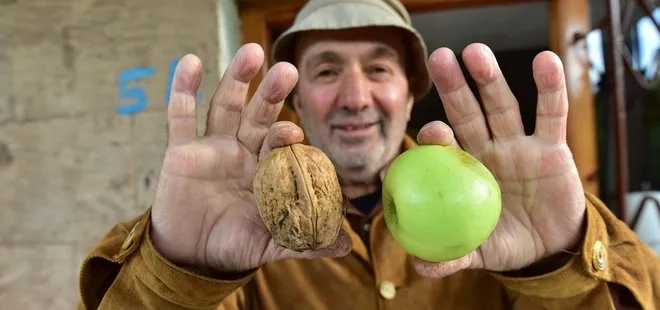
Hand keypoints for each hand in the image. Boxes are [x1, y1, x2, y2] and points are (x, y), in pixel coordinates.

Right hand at [150, 43, 351, 274]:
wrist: (191, 257)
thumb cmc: (234, 245)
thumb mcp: (270, 245)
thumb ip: (304, 241)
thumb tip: (345, 246)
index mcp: (266, 169)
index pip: (279, 144)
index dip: (285, 135)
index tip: (294, 133)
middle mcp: (242, 151)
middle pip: (258, 114)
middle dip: (272, 93)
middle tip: (287, 70)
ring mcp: (212, 147)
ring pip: (225, 105)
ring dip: (237, 78)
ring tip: (251, 51)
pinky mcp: (180, 150)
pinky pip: (180, 115)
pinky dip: (183, 88)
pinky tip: (191, 62)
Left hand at [412, 43, 585, 277]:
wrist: (550, 246)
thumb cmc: (507, 243)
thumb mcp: (480, 252)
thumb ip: (452, 257)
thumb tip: (420, 268)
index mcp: (463, 171)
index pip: (445, 146)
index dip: (437, 136)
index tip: (432, 131)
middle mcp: (486, 150)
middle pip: (467, 113)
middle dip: (453, 87)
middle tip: (439, 58)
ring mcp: (518, 144)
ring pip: (502, 105)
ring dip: (491, 78)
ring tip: (476, 51)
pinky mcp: (550, 146)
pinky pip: (551, 113)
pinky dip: (550, 87)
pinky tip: (545, 60)